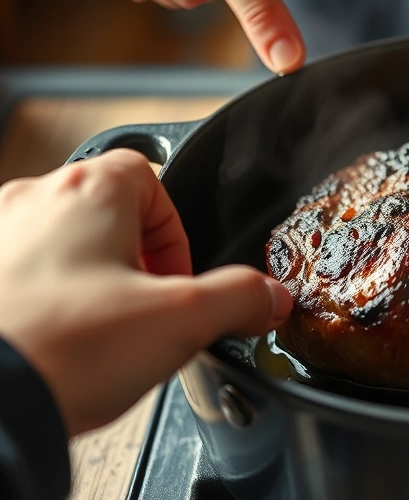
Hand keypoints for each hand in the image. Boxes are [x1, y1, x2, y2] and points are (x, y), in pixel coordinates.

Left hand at [0, 150, 291, 436]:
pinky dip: (44, 303)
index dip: (176, 229)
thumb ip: (239, 298)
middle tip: (145, 310)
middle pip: (104, 211)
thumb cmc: (61, 348)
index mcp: (88, 192)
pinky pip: (21, 277)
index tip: (179, 277)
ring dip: (88, 280)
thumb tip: (269, 296)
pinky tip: (58, 346)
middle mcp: (32, 202)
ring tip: (99, 334)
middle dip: (134, 260)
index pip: (149, 175)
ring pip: (60, 244)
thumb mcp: (182, 321)